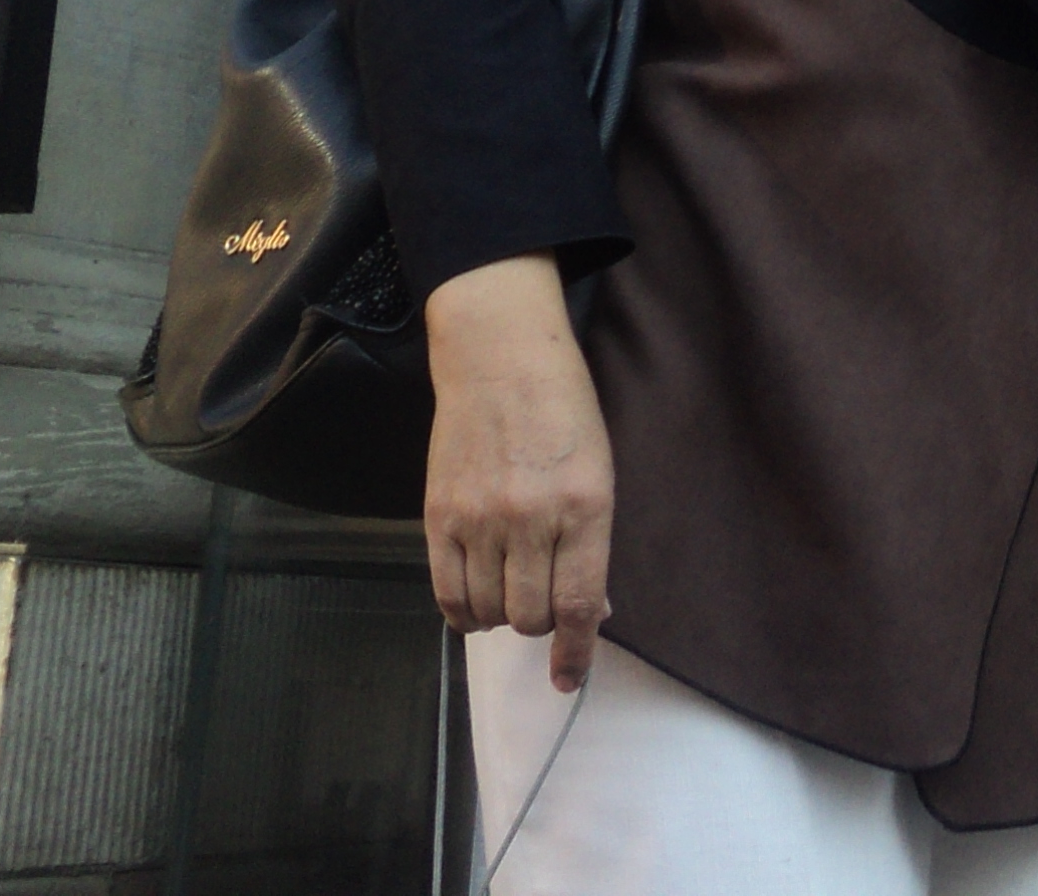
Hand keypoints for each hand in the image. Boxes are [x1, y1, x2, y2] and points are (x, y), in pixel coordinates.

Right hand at [421, 254, 614, 691]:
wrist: (500, 357)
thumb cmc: (564, 411)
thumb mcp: (599, 470)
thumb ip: (592, 542)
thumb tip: (590, 613)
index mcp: (585, 504)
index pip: (578, 603)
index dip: (576, 652)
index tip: (570, 679)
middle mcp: (531, 518)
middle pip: (530, 615)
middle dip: (542, 624)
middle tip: (545, 603)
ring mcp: (479, 519)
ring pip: (487, 612)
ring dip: (502, 617)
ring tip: (511, 592)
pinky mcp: (438, 517)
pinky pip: (446, 594)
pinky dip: (463, 613)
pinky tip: (476, 607)